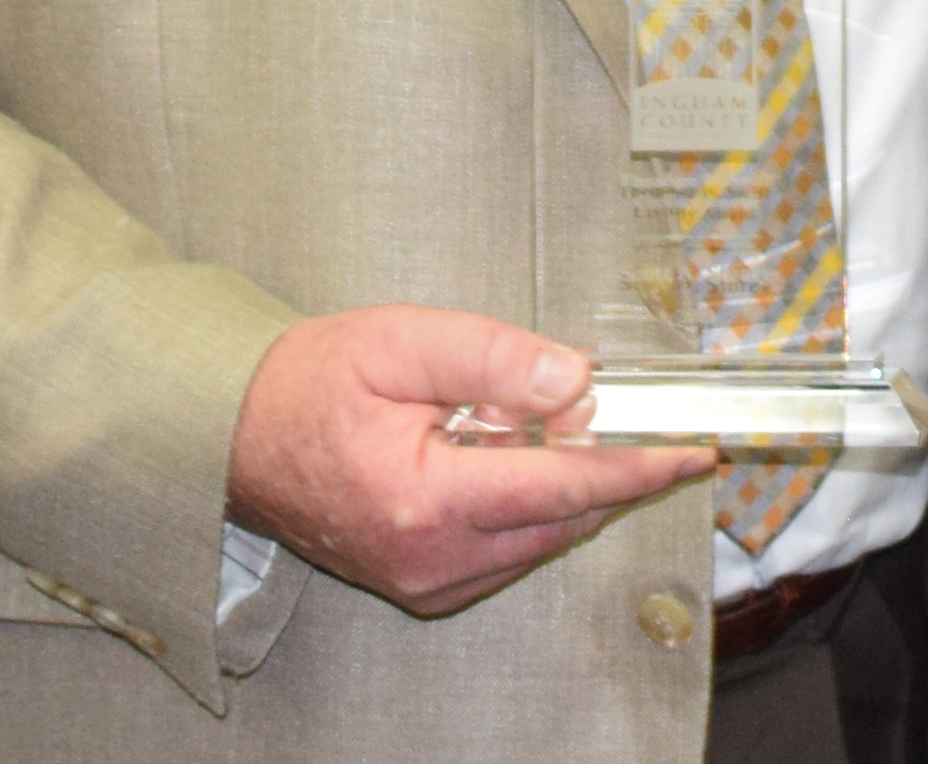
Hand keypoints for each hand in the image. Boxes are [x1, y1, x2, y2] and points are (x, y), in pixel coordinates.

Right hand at [226, 305, 712, 615]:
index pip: (564, 485)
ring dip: (568, 483)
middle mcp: (430, 558)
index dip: (638, 465)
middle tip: (639, 419)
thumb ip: (496, 358)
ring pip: (539, 537)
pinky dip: (531, 503)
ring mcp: (425, 581)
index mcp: (426, 499)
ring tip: (551, 420)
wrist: (235, 433)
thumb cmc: (311, 381)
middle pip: (562, 517)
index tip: (692, 452)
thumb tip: (578, 381)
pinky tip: (514, 454)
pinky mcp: (422, 584)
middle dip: (611, 468)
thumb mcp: (405, 342)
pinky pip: (508, 548)